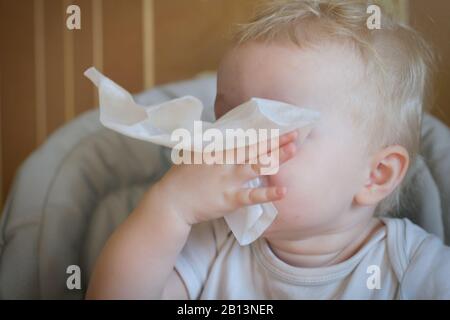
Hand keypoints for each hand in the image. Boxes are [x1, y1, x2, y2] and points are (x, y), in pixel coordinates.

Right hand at [155, 131, 297, 224]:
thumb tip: (219, 131)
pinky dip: (268, 194)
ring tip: (295, 150)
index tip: (280, 124)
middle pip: (255, 148)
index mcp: (218, 150)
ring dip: (277, 158)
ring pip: (257, 166)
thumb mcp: (194, 153)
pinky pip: (252, 196)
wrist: (171, 202)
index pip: (245, 138)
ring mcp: (228, 180)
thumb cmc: (182, 178)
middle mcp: (225, 162)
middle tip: (296, 132)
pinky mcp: (229, 199)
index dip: (263, 131)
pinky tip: (283, 191)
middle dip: (276, 140)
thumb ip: (210, 143)